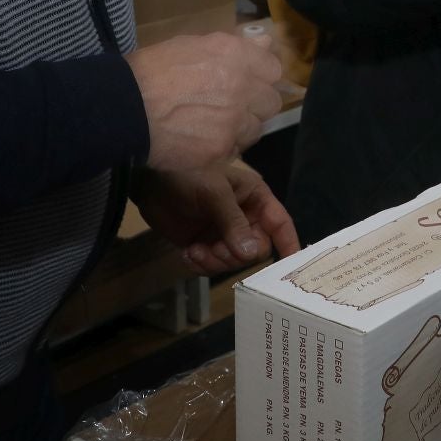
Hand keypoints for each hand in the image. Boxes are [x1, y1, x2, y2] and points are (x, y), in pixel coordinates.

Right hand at [127, 31, 283, 172]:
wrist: (122, 108)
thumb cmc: (151, 70)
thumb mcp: (191, 45)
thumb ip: (234, 46)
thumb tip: (266, 43)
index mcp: (235, 55)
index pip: (273, 69)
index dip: (261, 77)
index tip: (248, 82)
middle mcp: (242, 87)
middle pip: (271, 102)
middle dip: (255, 104)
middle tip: (231, 106)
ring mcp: (233, 121)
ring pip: (256, 128)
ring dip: (241, 127)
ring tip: (214, 125)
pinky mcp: (221, 149)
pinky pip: (236, 149)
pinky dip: (224, 146)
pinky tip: (203, 140)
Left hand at [133, 161, 300, 273]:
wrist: (148, 181)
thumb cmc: (188, 175)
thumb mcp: (214, 193)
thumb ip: (233, 223)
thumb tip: (252, 253)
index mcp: (255, 198)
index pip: (279, 223)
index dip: (289, 243)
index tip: (292, 265)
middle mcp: (244, 218)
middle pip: (256, 250)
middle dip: (235, 255)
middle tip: (213, 249)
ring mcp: (223, 233)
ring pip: (234, 262)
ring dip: (215, 262)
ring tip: (195, 251)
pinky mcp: (204, 245)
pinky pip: (212, 266)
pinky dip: (201, 265)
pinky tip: (188, 254)